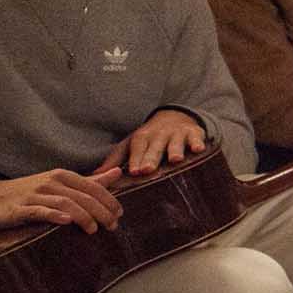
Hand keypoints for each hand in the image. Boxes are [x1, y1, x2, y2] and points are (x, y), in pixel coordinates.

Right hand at [0, 166, 124, 232]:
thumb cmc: (34, 191)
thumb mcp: (63, 183)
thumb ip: (91, 181)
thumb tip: (118, 173)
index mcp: (63, 176)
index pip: (92, 187)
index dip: (109, 200)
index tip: (120, 214)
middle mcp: (50, 182)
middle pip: (82, 196)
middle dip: (101, 211)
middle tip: (112, 226)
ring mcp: (34, 194)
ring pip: (64, 203)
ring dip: (83, 216)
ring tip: (94, 229)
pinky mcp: (19, 208)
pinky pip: (39, 211)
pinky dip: (54, 215)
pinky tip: (66, 222)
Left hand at [93, 109, 208, 177]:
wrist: (174, 117)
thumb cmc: (150, 138)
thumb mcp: (131, 144)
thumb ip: (114, 160)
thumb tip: (94, 176)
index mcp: (142, 137)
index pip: (138, 148)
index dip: (136, 159)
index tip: (133, 171)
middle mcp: (159, 135)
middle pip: (155, 147)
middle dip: (152, 158)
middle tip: (148, 169)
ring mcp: (177, 133)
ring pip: (176, 142)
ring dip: (176, 150)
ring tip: (176, 159)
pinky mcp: (193, 132)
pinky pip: (196, 137)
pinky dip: (197, 142)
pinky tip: (198, 149)